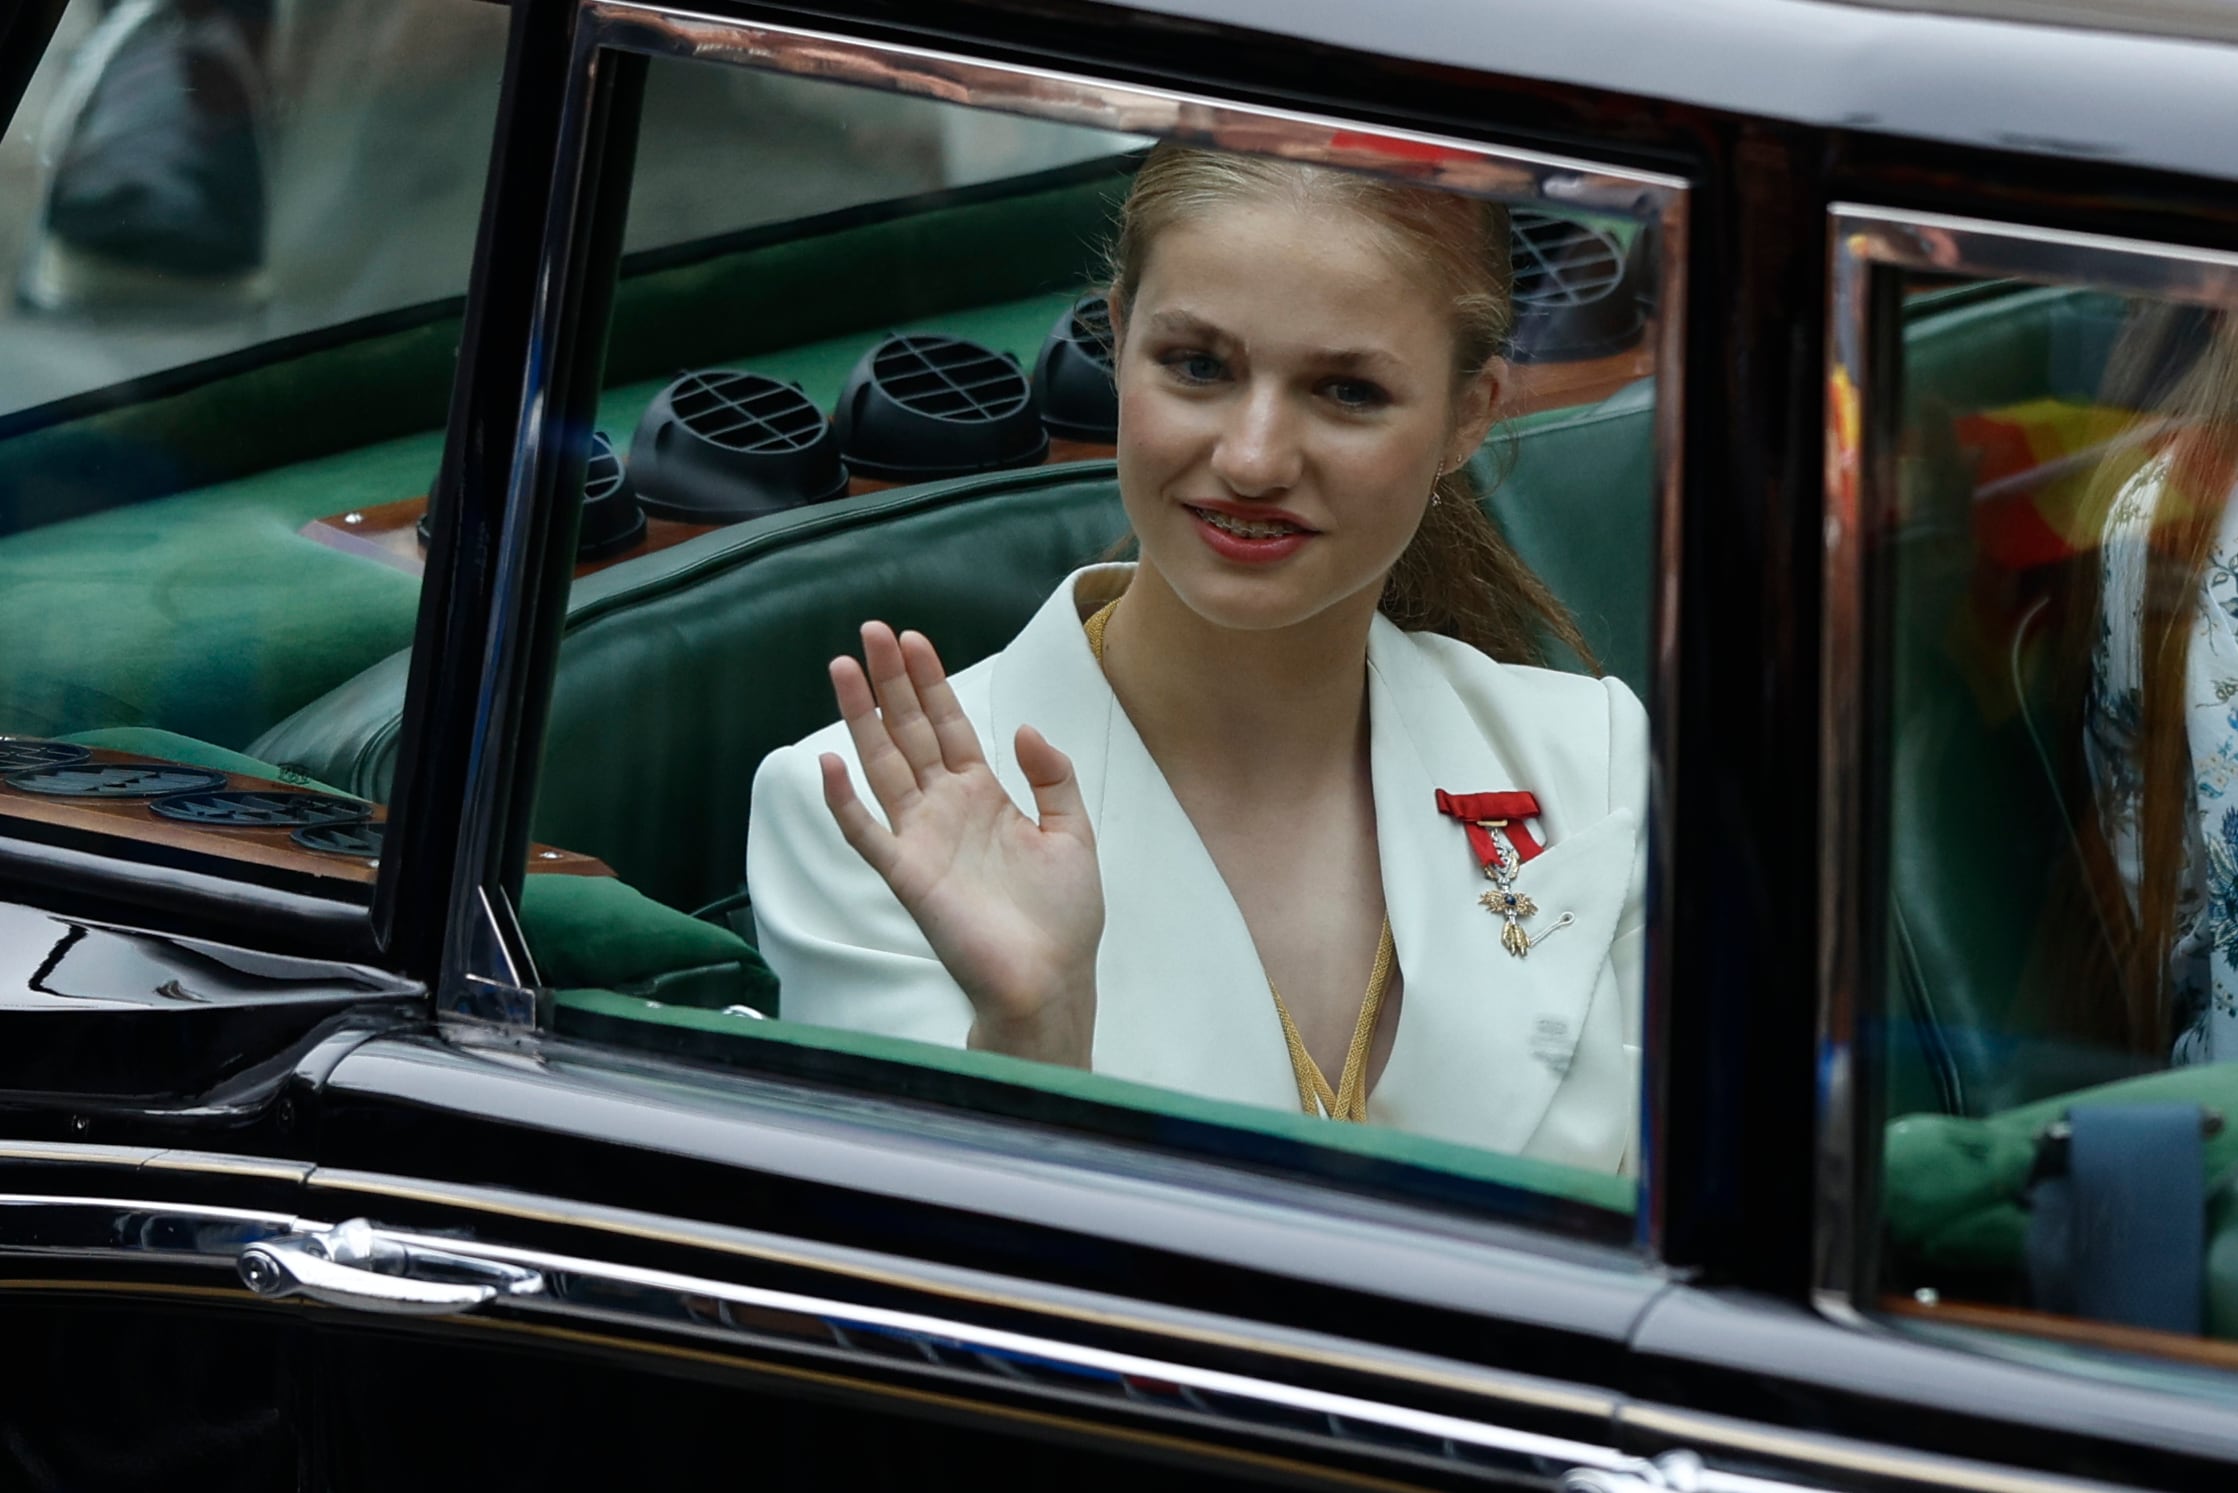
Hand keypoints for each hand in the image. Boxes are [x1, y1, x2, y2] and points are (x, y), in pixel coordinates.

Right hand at [819, 622, 1101, 1066]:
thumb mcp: (1073, 833)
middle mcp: (945, 809)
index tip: (913, 639)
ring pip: (883, 765)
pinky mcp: (908, 875)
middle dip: (891, 681)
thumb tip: (1024, 727)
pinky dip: (845, 801)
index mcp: (983, 796)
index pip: (949, 725)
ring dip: (861, 718)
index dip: (930, 683)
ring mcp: (922, 839)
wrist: (1050, 979)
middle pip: (909, 732)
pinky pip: (867, 832)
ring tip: (841, 669)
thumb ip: (1053, 778)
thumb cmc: (1063, 917)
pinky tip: (829, 762)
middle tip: (869, 631)